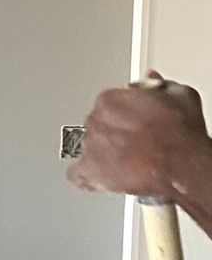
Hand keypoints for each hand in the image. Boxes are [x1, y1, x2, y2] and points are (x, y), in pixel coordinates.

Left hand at [67, 74, 209, 201]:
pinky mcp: (90, 172)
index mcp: (110, 99)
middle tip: (137, 143)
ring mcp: (90, 146)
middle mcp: (95, 121)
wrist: (179, 164)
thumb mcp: (180, 95)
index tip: (137, 120)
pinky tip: (102, 177)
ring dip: (105, 154)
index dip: (126, 113)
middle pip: (100, 125)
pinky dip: (90, 176)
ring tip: (129, 162)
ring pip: (92, 148)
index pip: (110, 103)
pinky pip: (80, 174)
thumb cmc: (180, 133)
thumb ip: (159, 86)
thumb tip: (152, 81)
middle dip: (116, 133)